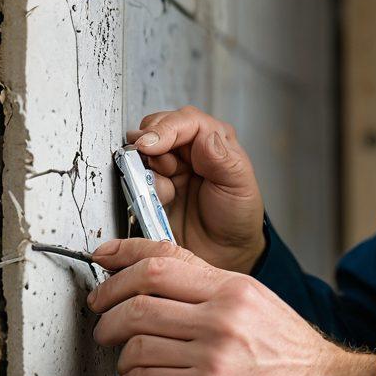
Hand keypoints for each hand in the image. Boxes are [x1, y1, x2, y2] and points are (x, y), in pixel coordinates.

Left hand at [88, 239, 375, 375]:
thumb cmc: (291, 354)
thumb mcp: (257, 303)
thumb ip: (213, 291)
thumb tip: (160, 281)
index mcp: (233, 286)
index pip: (164, 256)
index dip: (123, 254)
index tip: (102, 257)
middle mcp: (223, 312)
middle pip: (140, 294)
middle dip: (107, 307)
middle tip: (102, 320)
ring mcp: (214, 350)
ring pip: (136, 339)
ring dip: (119, 352)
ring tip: (127, 359)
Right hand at [126, 105, 264, 272]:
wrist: (223, 254)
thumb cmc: (237, 217)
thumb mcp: (239, 187)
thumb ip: (223, 160)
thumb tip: (206, 136)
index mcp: (214, 140)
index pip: (185, 120)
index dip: (165, 129)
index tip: (150, 145)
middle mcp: (189, 149)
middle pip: (157, 128)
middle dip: (151, 146)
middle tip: (159, 168)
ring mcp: (169, 168)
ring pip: (142, 152)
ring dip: (145, 168)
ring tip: (164, 190)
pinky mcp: (153, 188)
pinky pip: (135, 178)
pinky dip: (141, 187)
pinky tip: (160, 200)